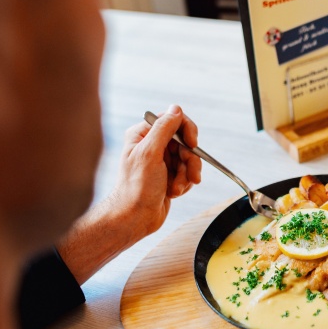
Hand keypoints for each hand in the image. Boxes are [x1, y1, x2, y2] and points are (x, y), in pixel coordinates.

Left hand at [110, 104, 202, 239]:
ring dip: (187, 175)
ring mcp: (160, 161)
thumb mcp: (150, 154)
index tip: (193, 144)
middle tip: (190, 175)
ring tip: (177, 188)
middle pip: (185, 142)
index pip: (173, 120)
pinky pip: (187, 173)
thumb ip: (164, 129)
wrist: (135, 219)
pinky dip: (185, 183)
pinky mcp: (168, 175)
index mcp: (142, 135)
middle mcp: (151, 145)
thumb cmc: (136, 189)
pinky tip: (174, 192)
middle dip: (189, 161)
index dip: (186, 131)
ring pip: (189, 159)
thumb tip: (176, 109)